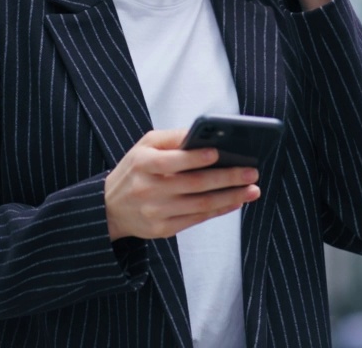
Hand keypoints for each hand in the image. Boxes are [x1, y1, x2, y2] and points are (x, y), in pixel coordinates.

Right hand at [104, 130, 261, 240]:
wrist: (110, 207)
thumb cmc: (134, 170)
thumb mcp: (144, 146)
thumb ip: (172, 138)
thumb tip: (203, 132)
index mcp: (143, 164)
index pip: (172, 161)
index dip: (196, 157)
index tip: (219, 152)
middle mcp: (148, 189)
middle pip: (194, 184)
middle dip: (227, 178)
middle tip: (251, 172)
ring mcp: (156, 212)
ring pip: (200, 204)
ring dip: (230, 197)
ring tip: (252, 189)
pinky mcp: (163, 229)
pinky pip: (197, 219)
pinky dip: (219, 210)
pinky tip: (235, 201)